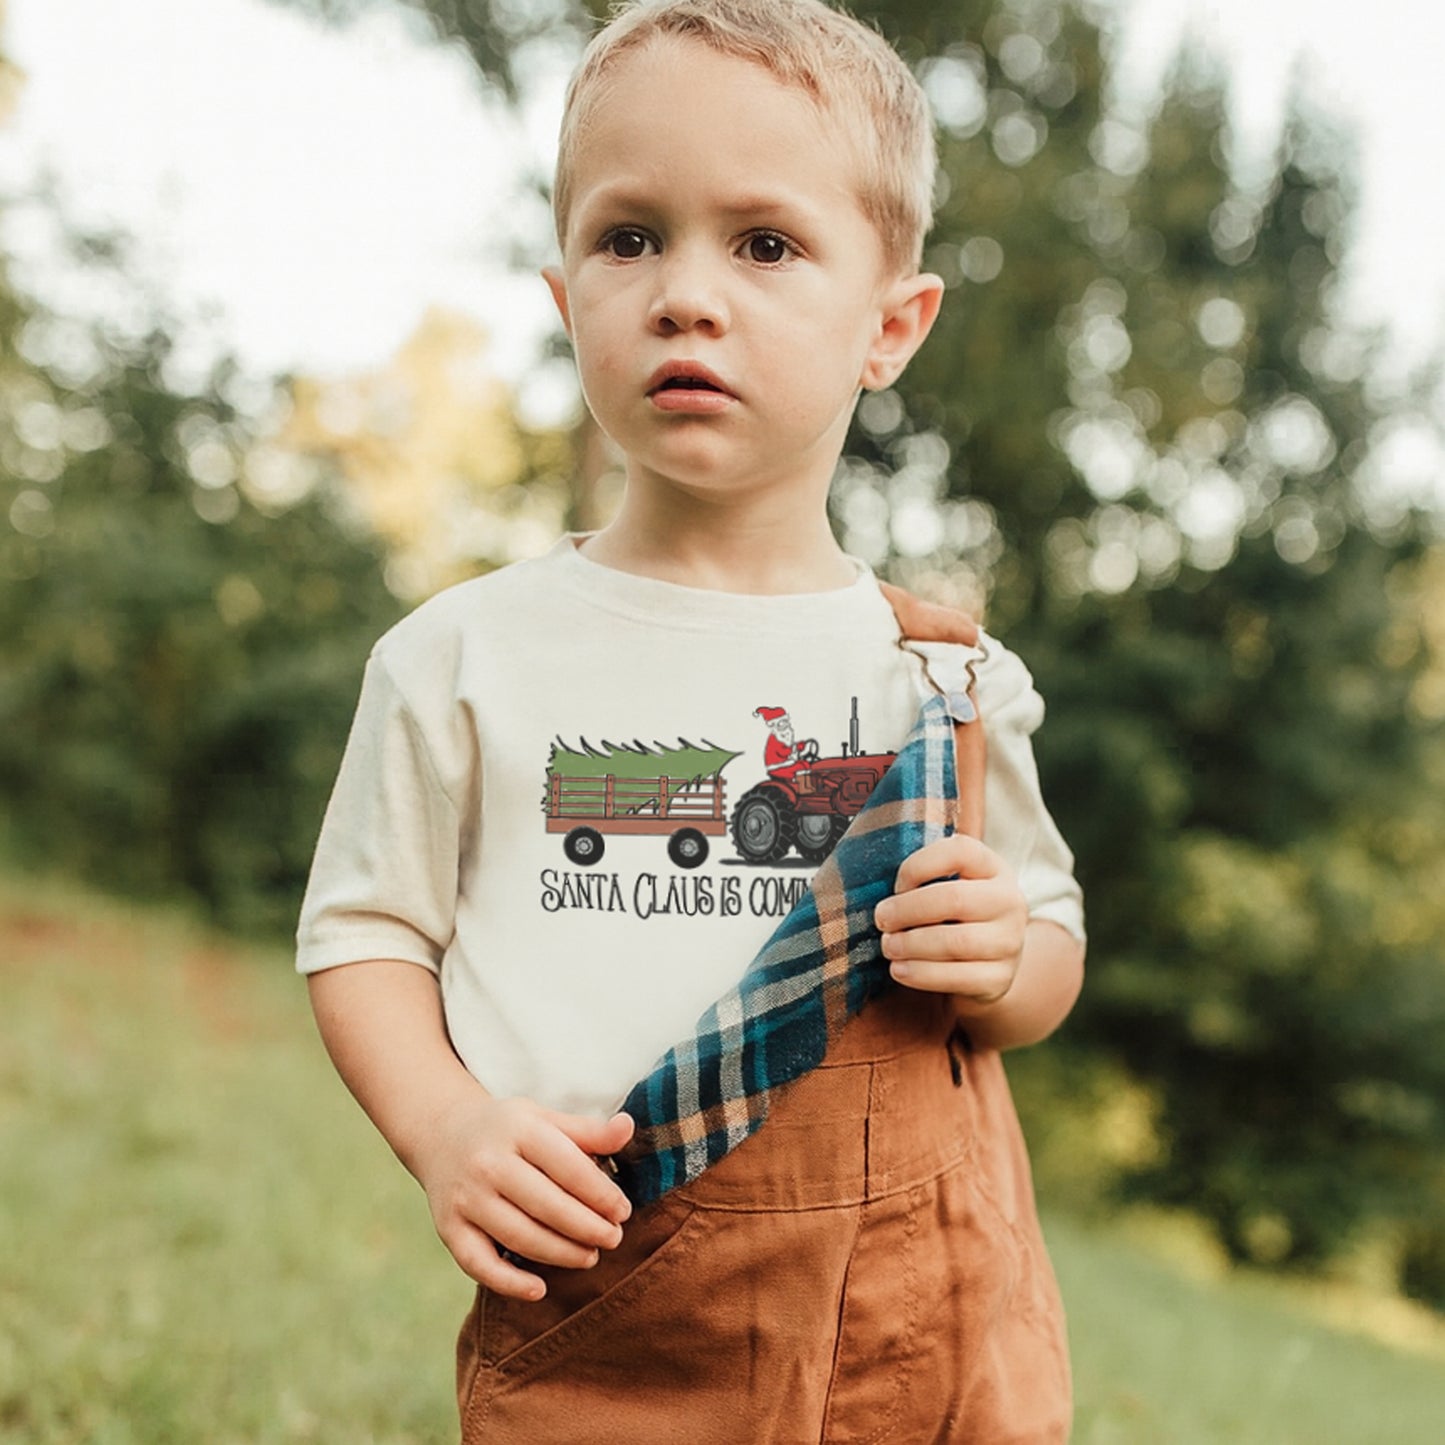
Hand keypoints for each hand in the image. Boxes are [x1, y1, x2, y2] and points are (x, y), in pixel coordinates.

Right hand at [416, 1094, 634, 1300]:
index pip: (568, 1167)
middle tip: (613, 1239)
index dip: (601, 1194)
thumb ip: (588, 1131)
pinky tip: (539, 1290)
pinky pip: (478, 1264)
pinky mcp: (448, 1228)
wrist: (442, 1133)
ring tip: (589, 1257)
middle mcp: (488, 1163)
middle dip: (587, 1228)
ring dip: (560, 1254)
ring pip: (519, 1236)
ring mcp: (466, 1198)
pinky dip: (508, 1282)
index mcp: (519, 1129)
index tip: (623, 1211)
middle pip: (547, 1205)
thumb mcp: (545, 1118)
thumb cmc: (508, 1130)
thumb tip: (628, 1128)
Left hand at [873, 834, 1027, 1007]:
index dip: (920, 865)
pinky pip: (958, 977)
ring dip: (912, 944)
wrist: (988, 963)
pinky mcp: (1001, 979)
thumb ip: (924, 875)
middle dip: (908, 910)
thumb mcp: (949, 885)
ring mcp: (1010, 942)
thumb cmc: (954, 915)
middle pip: (954, 898)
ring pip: (955, 942)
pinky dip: (922, 974)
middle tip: (881, 919)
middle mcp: (1009, 901)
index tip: (896, 885)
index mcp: (993, 868)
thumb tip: (873, 872)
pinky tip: (900, 970)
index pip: (960, 851)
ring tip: (888, 946)